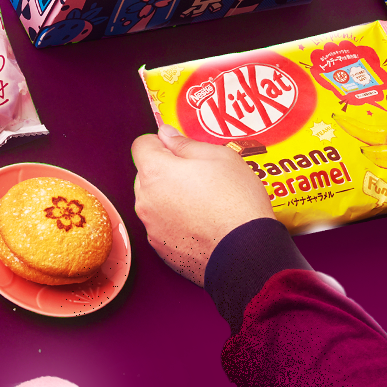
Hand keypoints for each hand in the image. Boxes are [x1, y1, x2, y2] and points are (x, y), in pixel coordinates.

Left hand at [131, 126, 275, 283]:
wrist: (245, 252)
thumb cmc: (236, 202)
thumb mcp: (219, 157)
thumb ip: (185, 143)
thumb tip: (167, 135)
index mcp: (155, 172)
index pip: (141, 145)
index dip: (161, 142)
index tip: (178, 148)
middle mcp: (146, 201)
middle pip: (146, 175)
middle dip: (166, 171)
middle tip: (198, 176)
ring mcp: (152, 228)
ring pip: (154, 202)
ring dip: (170, 197)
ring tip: (204, 202)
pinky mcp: (162, 249)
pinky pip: (163, 226)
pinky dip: (176, 221)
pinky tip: (202, 223)